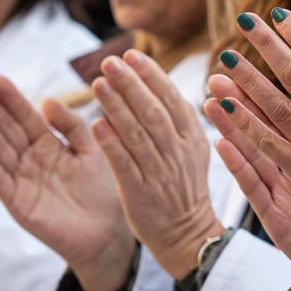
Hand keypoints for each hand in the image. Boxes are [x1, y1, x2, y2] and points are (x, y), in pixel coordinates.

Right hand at [0, 75, 136, 290]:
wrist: (108, 233)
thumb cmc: (102, 190)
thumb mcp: (90, 149)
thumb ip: (71, 125)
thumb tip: (46, 99)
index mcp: (47, 144)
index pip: (25, 116)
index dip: (11, 98)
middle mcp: (30, 159)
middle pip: (7, 130)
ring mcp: (21, 180)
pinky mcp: (18, 203)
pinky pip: (0, 181)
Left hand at [89, 49, 223, 279]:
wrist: (186, 235)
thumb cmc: (183, 189)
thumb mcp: (195, 151)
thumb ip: (183, 120)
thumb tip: (168, 85)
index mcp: (192, 138)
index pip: (171, 99)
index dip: (151, 75)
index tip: (131, 55)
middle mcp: (177, 152)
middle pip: (153, 111)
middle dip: (131, 84)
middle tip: (109, 61)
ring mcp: (159, 172)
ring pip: (137, 134)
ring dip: (117, 106)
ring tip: (97, 83)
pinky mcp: (140, 193)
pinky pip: (124, 164)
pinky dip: (111, 143)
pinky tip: (96, 124)